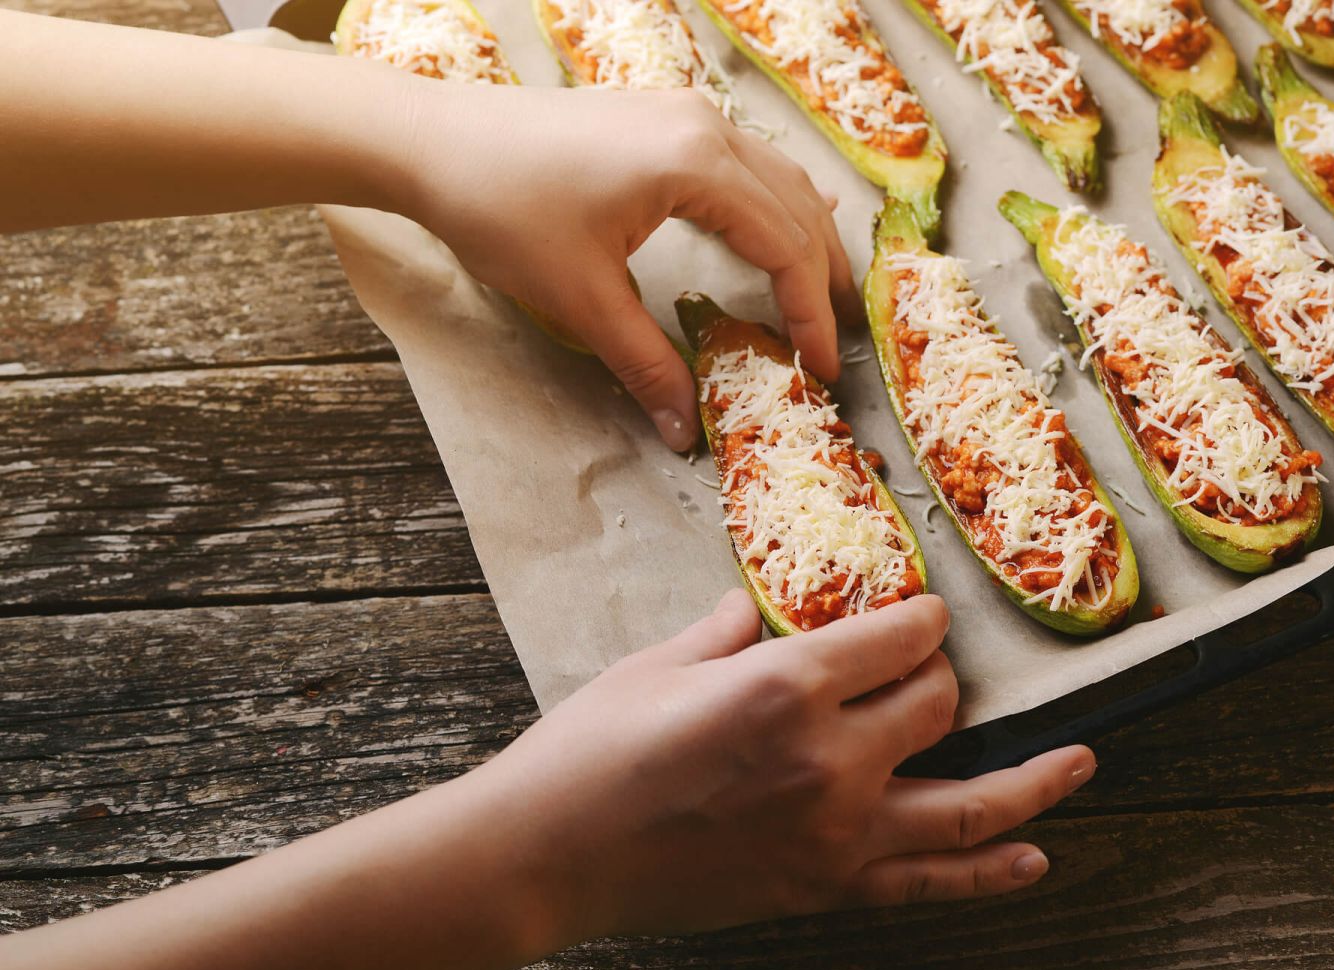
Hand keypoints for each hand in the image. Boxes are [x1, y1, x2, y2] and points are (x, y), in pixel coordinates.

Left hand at [392, 83, 857, 449]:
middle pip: (795, 207)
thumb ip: (646, 362)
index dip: (809, 312)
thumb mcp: (580, 298)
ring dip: (805, 236)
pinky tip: (785, 220)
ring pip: (776, 178)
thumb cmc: (500, 208)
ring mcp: (683, 112)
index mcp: (696, 162)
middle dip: (823, 277)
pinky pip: (744, 161)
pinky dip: (774, 202)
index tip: (822, 366)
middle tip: (839, 338)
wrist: (430, 141)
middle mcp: (704, 125)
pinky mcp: (659, 114)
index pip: (784, 245)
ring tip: (824, 291)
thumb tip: (685, 429)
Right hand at [473, 590, 1096, 939]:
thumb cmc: (592, 747)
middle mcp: (830, 758)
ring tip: (1084, 760)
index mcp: (787, 684)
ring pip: (969, 805)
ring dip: (1036, 782)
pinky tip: (1035, 859)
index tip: (919, 614)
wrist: (550, 855)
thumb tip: (769, 606)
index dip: (919, 618)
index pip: (899, 639)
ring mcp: (835, 833)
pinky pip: (931, 884)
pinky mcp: (824, 888)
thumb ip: (734, 628)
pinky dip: (991, 875)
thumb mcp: (661, 662)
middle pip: (936, 705)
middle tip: (923, 671)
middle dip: (939, 678)